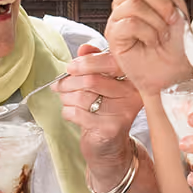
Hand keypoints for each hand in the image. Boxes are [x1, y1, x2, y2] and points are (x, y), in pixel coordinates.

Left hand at [59, 42, 139, 175]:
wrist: (108, 145)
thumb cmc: (103, 109)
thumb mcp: (101, 82)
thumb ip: (94, 62)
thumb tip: (84, 48)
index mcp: (132, 77)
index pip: (110, 62)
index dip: (86, 62)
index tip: (70, 67)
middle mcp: (132, 93)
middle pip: (91, 80)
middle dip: (69, 82)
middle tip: (59, 86)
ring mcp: (123, 112)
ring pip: (82, 97)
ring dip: (66, 97)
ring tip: (66, 99)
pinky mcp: (111, 128)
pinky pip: (78, 113)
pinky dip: (67, 111)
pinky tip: (71, 113)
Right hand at [105, 0, 192, 95]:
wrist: (178, 71)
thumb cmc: (178, 41)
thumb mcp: (174, 3)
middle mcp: (123, 3)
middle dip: (162, 2)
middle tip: (171, 20)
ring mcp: (116, 20)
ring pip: (133, 3)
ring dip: (158, 20)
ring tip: (162, 35)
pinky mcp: (113, 38)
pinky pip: (129, 23)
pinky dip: (149, 33)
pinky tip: (152, 43)